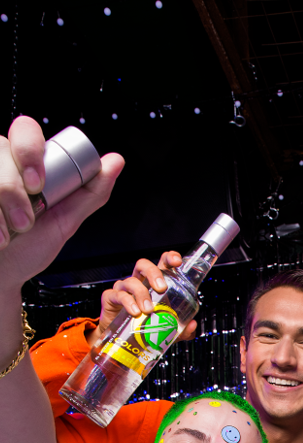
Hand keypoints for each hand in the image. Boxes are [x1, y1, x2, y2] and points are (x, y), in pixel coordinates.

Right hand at [0, 115, 123, 289]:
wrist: (3, 276)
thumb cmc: (29, 249)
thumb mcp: (64, 222)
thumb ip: (90, 193)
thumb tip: (115, 161)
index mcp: (26, 163)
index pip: (25, 130)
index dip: (30, 150)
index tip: (38, 184)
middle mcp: (1, 164)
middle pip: (1, 146)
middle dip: (13, 186)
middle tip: (24, 218)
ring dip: (2, 204)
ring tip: (11, 232)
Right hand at [87, 251, 198, 346]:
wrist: (123, 342)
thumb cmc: (145, 328)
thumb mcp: (167, 330)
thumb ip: (182, 329)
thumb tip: (192, 326)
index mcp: (154, 284)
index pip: (162, 264)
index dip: (169, 258)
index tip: (177, 262)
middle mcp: (139, 282)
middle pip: (143, 265)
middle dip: (153, 273)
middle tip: (161, 288)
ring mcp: (124, 289)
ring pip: (131, 281)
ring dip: (141, 293)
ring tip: (148, 309)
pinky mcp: (111, 298)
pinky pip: (118, 295)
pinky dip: (127, 302)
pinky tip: (135, 312)